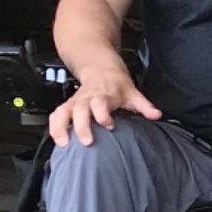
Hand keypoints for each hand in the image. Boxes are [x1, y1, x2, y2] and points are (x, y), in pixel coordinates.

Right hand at [48, 72, 162, 146]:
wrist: (100, 67)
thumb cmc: (116, 83)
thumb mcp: (132, 93)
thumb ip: (144, 106)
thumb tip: (156, 115)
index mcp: (103, 95)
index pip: (100, 103)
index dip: (103, 114)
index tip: (109, 125)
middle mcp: (87, 98)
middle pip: (79, 110)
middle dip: (81, 126)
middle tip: (86, 142)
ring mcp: (75, 102)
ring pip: (63, 112)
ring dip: (61, 127)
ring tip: (64, 144)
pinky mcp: (67, 106)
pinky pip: (56, 115)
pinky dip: (54, 127)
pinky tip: (57, 139)